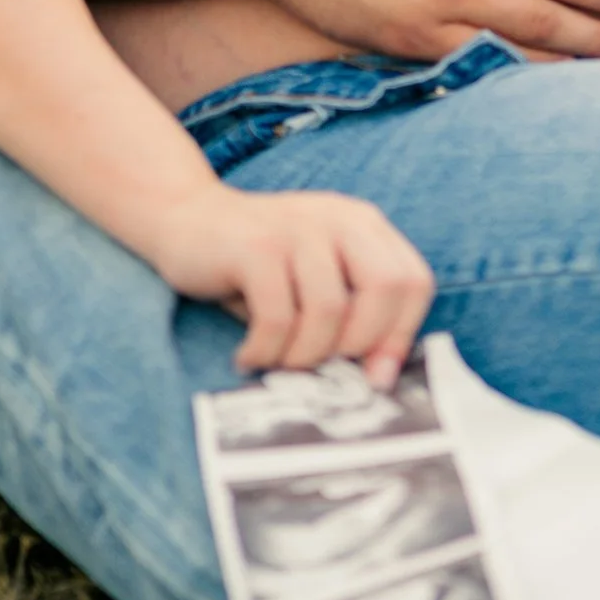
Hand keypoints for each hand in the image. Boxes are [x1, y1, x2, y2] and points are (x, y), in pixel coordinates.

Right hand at [140, 184, 435, 383]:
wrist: (184, 218)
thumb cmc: (257, 267)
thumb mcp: (314, 280)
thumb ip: (350, 315)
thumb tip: (378, 380)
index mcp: (363, 225)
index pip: (414, 281)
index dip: (400, 334)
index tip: (374, 376)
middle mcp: (339, 219)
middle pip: (386, 288)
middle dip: (360, 345)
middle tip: (324, 371)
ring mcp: (297, 229)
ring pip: (329, 311)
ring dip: (304, 356)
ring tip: (278, 364)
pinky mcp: (256, 247)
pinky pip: (278, 317)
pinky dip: (265, 351)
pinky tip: (247, 355)